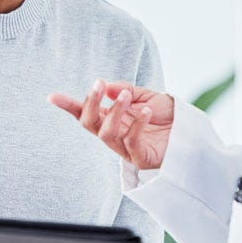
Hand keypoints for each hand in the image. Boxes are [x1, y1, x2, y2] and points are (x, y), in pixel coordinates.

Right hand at [49, 80, 174, 169]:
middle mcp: (114, 134)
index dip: (68, 106)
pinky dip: (137, 124)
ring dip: (114, 112)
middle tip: (99, 85)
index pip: (85, 112)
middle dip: (90, 104)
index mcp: (111, 118)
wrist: (189, 131)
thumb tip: (108, 87)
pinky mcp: (140, 157)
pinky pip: (132, 141)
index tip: (52, 97)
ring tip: (126, 96)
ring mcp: (125, 148)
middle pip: (89, 124)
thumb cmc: (165, 115)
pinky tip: (147, 112)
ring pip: (106, 134)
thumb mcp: (145, 95)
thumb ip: (125, 90)